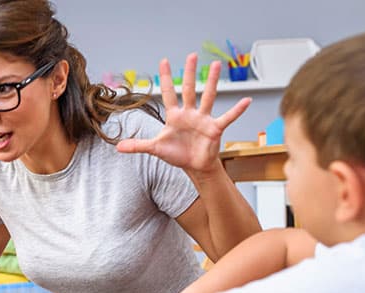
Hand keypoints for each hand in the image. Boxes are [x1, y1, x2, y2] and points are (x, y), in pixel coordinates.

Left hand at [116, 53, 250, 174]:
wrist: (194, 166)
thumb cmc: (177, 154)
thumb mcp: (155, 148)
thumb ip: (137, 145)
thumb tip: (117, 147)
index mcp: (174, 116)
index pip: (168, 93)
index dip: (164, 78)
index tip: (163, 61)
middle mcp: (189, 113)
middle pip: (188, 89)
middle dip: (189, 72)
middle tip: (192, 55)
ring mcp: (203, 119)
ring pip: (208, 96)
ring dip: (212, 81)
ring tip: (216, 64)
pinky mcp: (214, 129)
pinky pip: (227, 117)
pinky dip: (237, 110)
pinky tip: (246, 101)